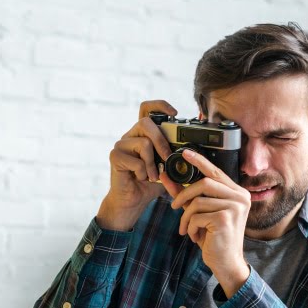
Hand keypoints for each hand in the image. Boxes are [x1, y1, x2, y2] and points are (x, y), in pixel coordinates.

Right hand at [96, 100, 176, 230]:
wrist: (133, 201)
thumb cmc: (150, 183)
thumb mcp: (167, 167)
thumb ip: (175, 154)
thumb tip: (193, 147)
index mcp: (142, 134)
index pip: (147, 109)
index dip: (160, 105)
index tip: (174, 113)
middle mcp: (130, 136)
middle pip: (145, 122)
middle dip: (161, 141)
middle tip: (167, 158)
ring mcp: (121, 145)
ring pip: (143, 143)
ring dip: (153, 163)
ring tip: (153, 176)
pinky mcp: (115, 156)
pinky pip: (136, 160)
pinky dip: (143, 172)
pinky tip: (141, 178)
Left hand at [167, 150, 250, 296]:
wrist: (225, 262)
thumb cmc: (213, 237)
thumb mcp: (199, 212)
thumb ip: (185, 193)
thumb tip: (166, 175)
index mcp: (237, 192)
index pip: (215, 171)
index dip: (199, 160)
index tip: (184, 152)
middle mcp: (240, 197)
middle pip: (204, 183)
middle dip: (184, 194)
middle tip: (174, 206)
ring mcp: (235, 207)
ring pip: (198, 201)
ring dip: (186, 217)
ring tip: (187, 228)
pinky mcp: (226, 219)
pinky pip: (197, 216)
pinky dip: (190, 227)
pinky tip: (195, 237)